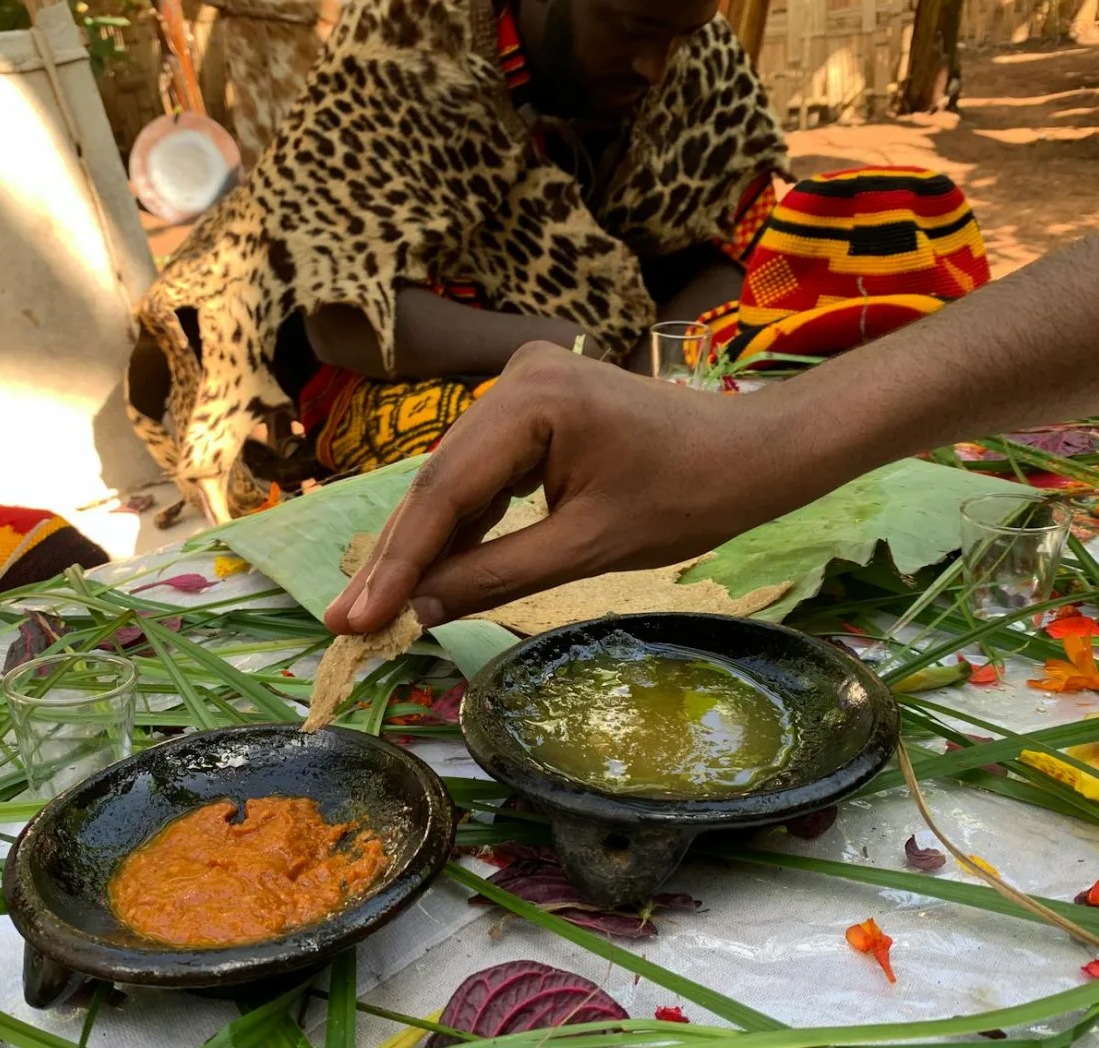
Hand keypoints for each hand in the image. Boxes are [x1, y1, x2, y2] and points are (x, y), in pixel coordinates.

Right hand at [323, 342, 851, 633]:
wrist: (752, 455)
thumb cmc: (688, 499)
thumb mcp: (588, 549)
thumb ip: (496, 576)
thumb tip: (419, 611)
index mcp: (534, 401)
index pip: (446, 492)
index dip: (398, 563)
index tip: (355, 618)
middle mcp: (516, 377)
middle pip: (440, 481)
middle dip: (398, 557)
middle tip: (346, 620)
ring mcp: (524, 384)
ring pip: (456, 477)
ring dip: (425, 543)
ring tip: (377, 606)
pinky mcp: (535, 403)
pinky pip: (484, 468)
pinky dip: (463, 520)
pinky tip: (431, 569)